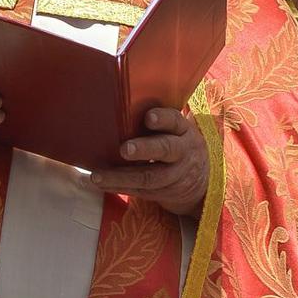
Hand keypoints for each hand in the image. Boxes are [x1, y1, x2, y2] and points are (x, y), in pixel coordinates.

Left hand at [92, 106, 207, 215]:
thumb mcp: (175, 130)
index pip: (174, 121)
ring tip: (98, 176)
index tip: (148, 118)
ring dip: (122, 177)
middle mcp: (182, 152)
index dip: (163, 119)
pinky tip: (101, 184)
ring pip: (150, 177)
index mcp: (182, 130)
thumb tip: (117, 105)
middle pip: (166, 149)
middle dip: (144, 149)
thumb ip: (156, 121)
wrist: (200, 179)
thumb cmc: (175, 142)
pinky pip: (141, 191)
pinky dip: (119, 188)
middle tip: (124, 149)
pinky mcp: (165, 192)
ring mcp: (175, 175)